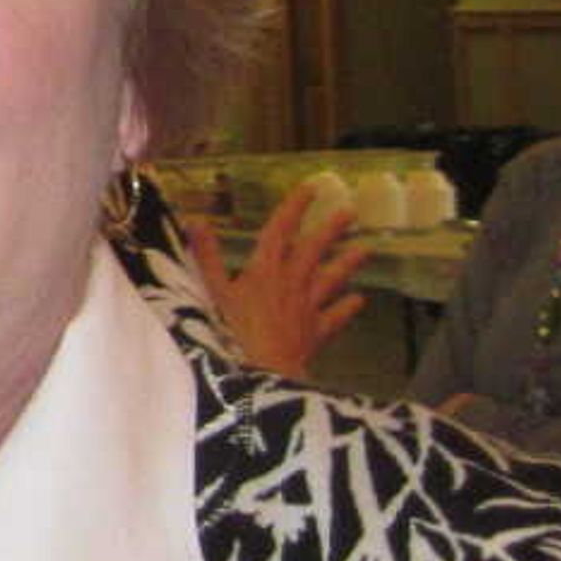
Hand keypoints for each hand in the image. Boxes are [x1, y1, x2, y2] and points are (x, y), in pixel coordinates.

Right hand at [191, 186, 368, 379]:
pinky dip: (347, 308)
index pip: (281, 230)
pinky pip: (334, 317)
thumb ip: (207, 255)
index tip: (311, 188)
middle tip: (349, 211)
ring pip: (331, 279)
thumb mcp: (212, 291)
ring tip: (365, 249)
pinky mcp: (316, 332)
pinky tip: (359, 300)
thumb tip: (195, 220)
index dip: (295, 207)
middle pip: (314, 250)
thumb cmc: (232, 332)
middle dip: (331, 229)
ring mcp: (307, 307)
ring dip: (347, 263)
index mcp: (265, 269)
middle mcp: (291, 282)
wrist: (262, 373)